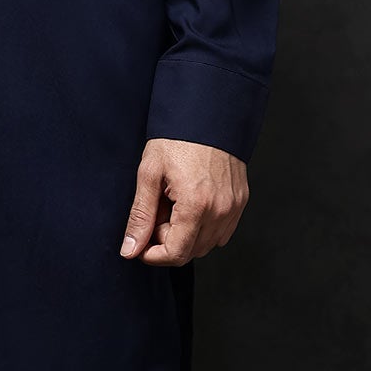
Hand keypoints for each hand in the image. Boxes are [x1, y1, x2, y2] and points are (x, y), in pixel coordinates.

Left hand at [119, 138, 247, 264]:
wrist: (207, 114)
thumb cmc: (177, 139)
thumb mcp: (149, 174)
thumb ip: (140, 216)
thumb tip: (131, 249)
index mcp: (196, 205)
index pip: (175, 254)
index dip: (153, 255)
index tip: (141, 244)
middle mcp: (220, 210)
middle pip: (191, 252)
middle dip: (168, 242)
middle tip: (157, 212)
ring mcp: (234, 207)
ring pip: (206, 245)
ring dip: (186, 235)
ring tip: (173, 205)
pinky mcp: (240, 202)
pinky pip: (221, 232)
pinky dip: (203, 228)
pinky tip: (190, 205)